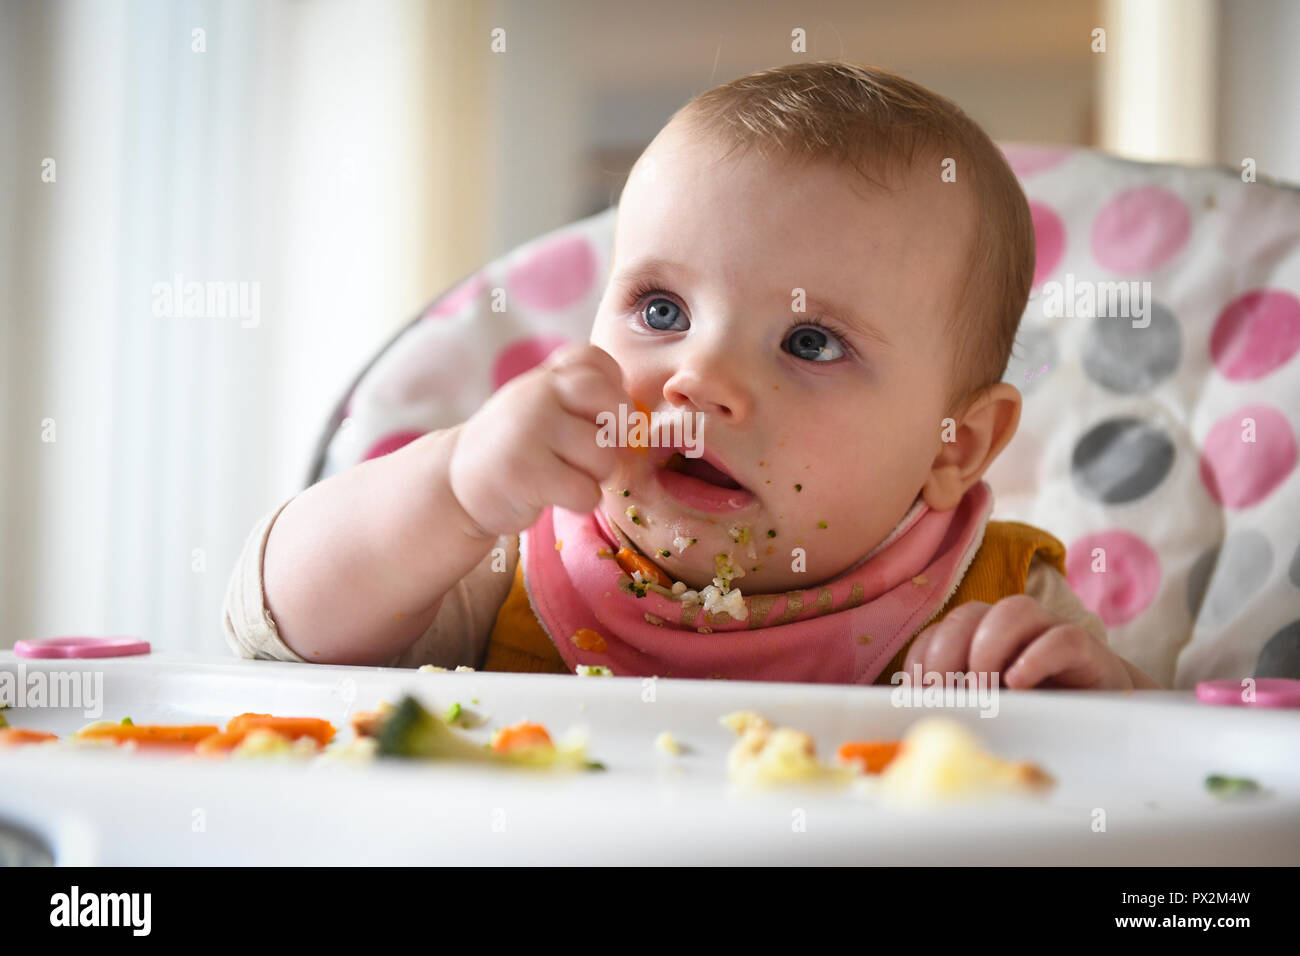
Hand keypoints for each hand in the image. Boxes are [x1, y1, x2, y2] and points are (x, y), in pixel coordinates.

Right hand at [448, 343, 628, 536]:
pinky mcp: (526, 472)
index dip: (613, 392)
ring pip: (603, 457)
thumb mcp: (539, 407)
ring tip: (565, 476)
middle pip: (613, 404)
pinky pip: (585, 491)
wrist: (455, 484)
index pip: (598, 361)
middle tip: (597, 451)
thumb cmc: (514, 448)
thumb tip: (635, 417)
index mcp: (545, 377)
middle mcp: (536, 394)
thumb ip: (577, 395)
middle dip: (617, 435)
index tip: (599, 417)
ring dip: (594, 476)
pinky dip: (579, 501)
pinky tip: (554, 496)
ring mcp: (529, 431)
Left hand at [901, 594, 1153, 689]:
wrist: (1101, 709)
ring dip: (988, 650)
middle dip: (946, 655)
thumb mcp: (987, 708)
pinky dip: (1035, 658)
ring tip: (984, 692)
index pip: (937, 633)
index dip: (921, 660)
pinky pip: (1060, 638)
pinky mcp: (1084, 646)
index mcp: (976, 636)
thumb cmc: (1033, 707)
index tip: (916, 696)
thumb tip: (918, 720)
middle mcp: (1008, 624)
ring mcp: (1047, 628)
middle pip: (967, 616)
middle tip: (944, 695)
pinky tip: (1019, 685)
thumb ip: (958, 705)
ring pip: (1012, 611)